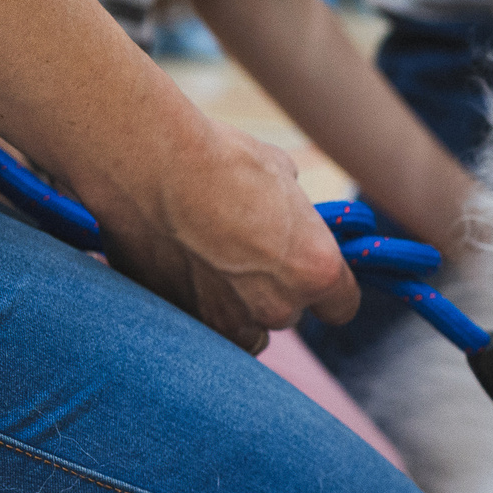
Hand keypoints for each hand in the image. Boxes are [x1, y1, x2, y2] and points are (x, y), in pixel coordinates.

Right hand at [69, 115, 359, 352]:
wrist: (150, 165)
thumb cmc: (220, 160)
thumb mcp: (280, 176)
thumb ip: (291, 213)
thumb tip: (285, 213)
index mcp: (316, 272)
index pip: (341, 307)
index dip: (328, 292)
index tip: (310, 276)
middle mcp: (277, 306)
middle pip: (287, 315)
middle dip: (271, 292)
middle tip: (242, 253)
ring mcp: (226, 320)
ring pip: (244, 331)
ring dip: (234, 309)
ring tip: (208, 265)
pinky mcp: (178, 321)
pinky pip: (199, 326)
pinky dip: (192, 307)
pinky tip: (177, 269)